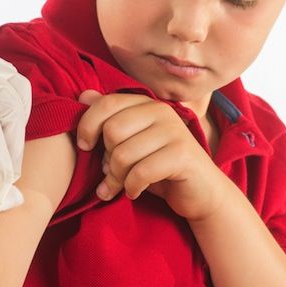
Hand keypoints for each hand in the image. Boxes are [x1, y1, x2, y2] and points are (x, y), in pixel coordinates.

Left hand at [76, 90, 225, 221]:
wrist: (201, 192)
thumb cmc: (160, 167)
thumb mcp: (131, 142)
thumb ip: (109, 119)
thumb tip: (84, 94)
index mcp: (146, 104)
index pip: (106, 103)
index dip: (87, 125)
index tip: (84, 146)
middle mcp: (161, 111)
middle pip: (112, 130)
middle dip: (105, 160)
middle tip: (108, 175)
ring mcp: (174, 131)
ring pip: (124, 154)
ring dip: (116, 179)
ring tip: (120, 187)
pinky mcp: (182, 154)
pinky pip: (141, 171)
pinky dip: (132, 187)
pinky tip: (134, 192)